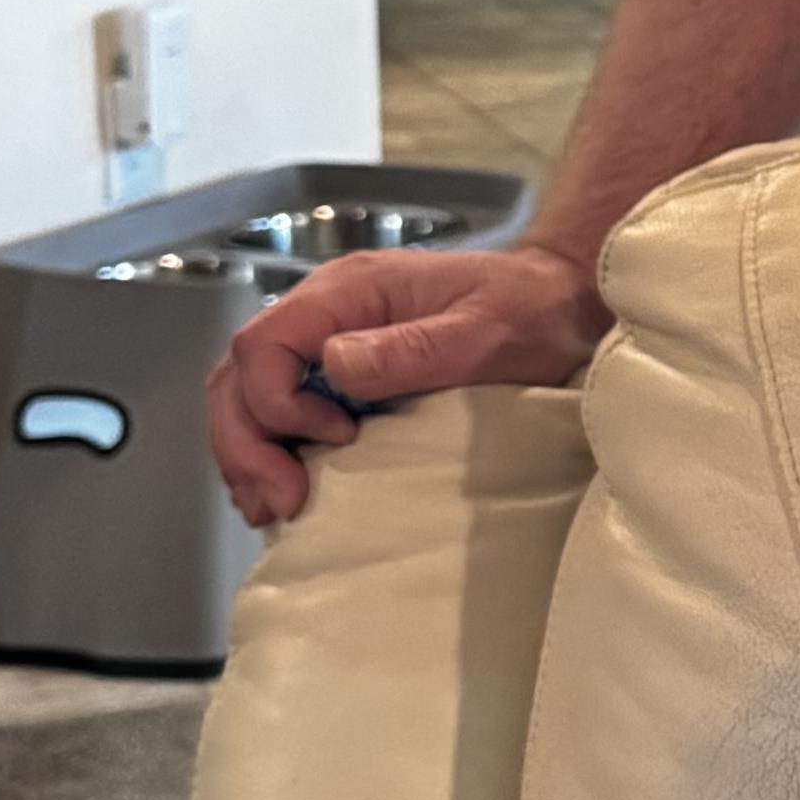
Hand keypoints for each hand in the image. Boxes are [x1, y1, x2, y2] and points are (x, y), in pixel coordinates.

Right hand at [206, 234, 610, 520]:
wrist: (560, 302)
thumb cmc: (531, 310)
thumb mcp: (485, 331)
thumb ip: (411, 348)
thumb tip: (334, 365)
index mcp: (349, 291)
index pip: (263, 343)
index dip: (277, 402)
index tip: (334, 439)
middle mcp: (326, 312)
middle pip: (239, 375)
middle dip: (246, 443)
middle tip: (282, 502)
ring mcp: (328, 343)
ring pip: (247, 397)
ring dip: (249, 455)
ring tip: (276, 507)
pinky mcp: (340, 376)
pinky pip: (278, 413)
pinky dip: (270, 454)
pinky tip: (286, 493)